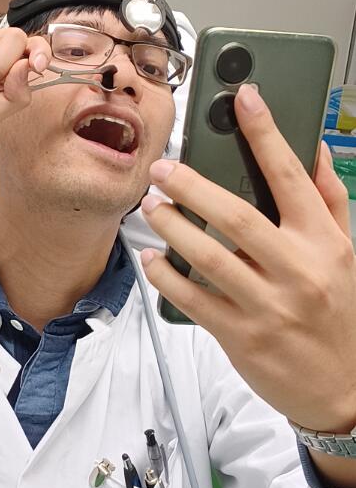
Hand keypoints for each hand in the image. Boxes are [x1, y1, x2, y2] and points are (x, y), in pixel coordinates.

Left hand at [140, 84, 355, 432]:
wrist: (343, 389)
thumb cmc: (338, 314)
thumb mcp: (346, 252)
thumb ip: (327, 198)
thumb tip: (313, 146)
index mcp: (324, 242)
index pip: (292, 176)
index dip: (266, 133)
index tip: (244, 98)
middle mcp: (297, 270)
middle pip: (236, 214)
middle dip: (192, 185)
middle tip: (163, 168)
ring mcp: (268, 306)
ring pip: (207, 255)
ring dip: (171, 225)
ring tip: (151, 206)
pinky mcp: (241, 337)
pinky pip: (192, 299)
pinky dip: (166, 275)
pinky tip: (153, 258)